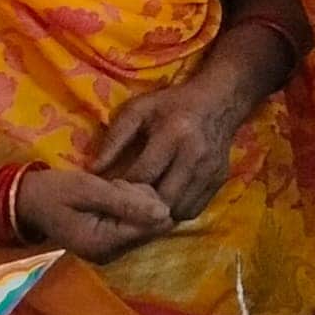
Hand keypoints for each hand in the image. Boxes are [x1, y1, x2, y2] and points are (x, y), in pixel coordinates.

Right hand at [14, 167, 176, 263]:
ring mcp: (113, 251)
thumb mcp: (88, 190)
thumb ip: (127, 203)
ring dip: (134, 201)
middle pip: (154, 225)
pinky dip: (128, 207)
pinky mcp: (113, 244)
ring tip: (106, 192)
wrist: (28, 201)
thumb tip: (165, 213)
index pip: (153, 225)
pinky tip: (108, 199)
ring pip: (148, 222)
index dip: (145, 200)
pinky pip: (137, 223)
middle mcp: (112, 254)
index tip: (118, 187)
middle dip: (140, 201)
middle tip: (110, 188)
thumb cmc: (54, 192)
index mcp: (104, 244)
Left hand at [90, 76, 253, 221]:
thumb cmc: (172, 105)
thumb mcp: (137, 111)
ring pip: (180, 209)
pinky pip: (195, 209)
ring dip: (159, 212)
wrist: (219, 101)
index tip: (110, 189)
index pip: (143, 174)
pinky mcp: (220, 180)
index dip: (122, 187)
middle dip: (141, 205)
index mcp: (173, 135)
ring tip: (145, 205)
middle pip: (163, 197)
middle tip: (127, 204)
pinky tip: (165, 201)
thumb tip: (94, 170)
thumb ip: (114, 139)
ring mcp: (210, 171)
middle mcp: (194, 156)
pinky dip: (177, 211)